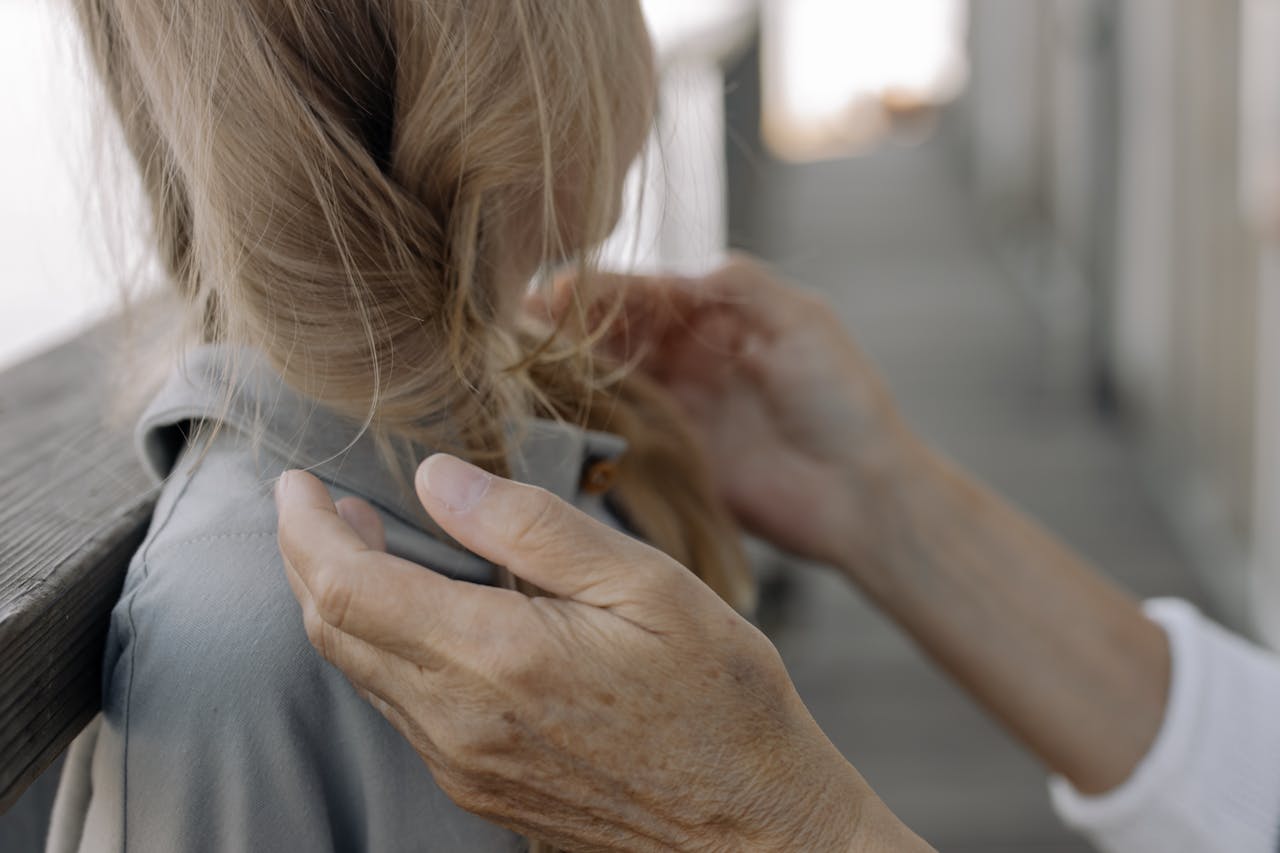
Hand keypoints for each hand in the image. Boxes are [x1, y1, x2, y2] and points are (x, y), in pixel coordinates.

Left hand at [276, 454, 925, 851]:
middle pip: (335, 630)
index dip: (307, 527)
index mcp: (496, 656)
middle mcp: (459, 722)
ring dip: (344, 602)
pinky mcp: (480, 788)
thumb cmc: (719, 699)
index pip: (348, 585)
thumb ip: (530, 527)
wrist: (754, 830)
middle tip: (320, 504)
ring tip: (364, 542)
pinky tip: (421, 613)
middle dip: (309, 558)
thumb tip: (434, 478)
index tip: (299, 483)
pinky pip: (401, 708)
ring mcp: (464, 765)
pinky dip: (385, 647)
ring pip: (362, 672)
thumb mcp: (644, 584)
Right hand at [540, 255, 915, 569]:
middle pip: (610, 332)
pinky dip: (580, 423)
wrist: (863, 494)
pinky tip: (544, 419)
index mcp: (716, 315)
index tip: (548, 294)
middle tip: (509, 331)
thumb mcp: (802, 322)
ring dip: (562, 373)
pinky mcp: (668, 457)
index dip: (594, 291)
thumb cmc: (843, 401)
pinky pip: (614, 433)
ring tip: (513, 369)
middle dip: (562, 328)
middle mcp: (687, 356)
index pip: (641, 292)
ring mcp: (675, 407)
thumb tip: (675, 267)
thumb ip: (740, 285)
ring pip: (604, 379)